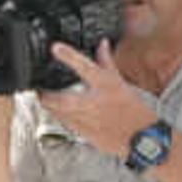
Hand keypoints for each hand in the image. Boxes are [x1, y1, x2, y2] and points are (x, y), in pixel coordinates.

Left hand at [42, 41, 162, 161]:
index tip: (55, 47)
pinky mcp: (85, 134)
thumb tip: (102, 44)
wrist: (142, 137)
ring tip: (47, 101)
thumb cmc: (135, 111)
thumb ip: (107, 62)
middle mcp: (93, 102)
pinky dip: (62, 118)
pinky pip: (67, 125)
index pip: (84, 66)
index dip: (68, 55)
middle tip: (39, 89)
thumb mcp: (121, 82)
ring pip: (59, 114)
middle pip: (59, 99)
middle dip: (45, 95)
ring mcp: (87, 120)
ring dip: (51, 107)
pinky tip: (62, 114)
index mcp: (105, 86)